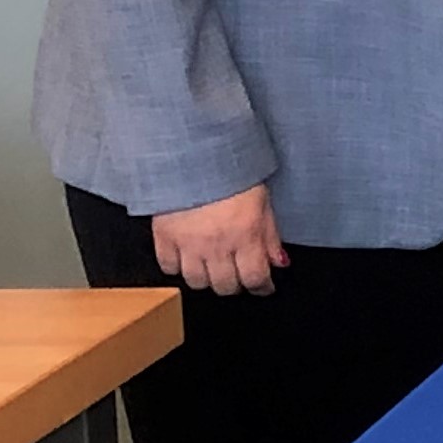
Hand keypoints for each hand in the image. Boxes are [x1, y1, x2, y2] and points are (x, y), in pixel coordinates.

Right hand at [151, 183, 285, 297]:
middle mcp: (217, 245)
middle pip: (225, 286)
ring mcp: (188, 243)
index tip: (263, 286)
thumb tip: (279, 263)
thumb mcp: (263, 202)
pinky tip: (186, 258)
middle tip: (237, 275)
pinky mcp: (164, 237)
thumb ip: (270, 236)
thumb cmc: (232, 173)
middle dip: (235, 284)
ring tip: (212, 268)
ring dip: (207, 279)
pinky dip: (177, 268)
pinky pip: (169, 267)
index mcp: (246, 235)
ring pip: (197, 282)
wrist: (193, 154)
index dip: (262, 287)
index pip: (256, 278)